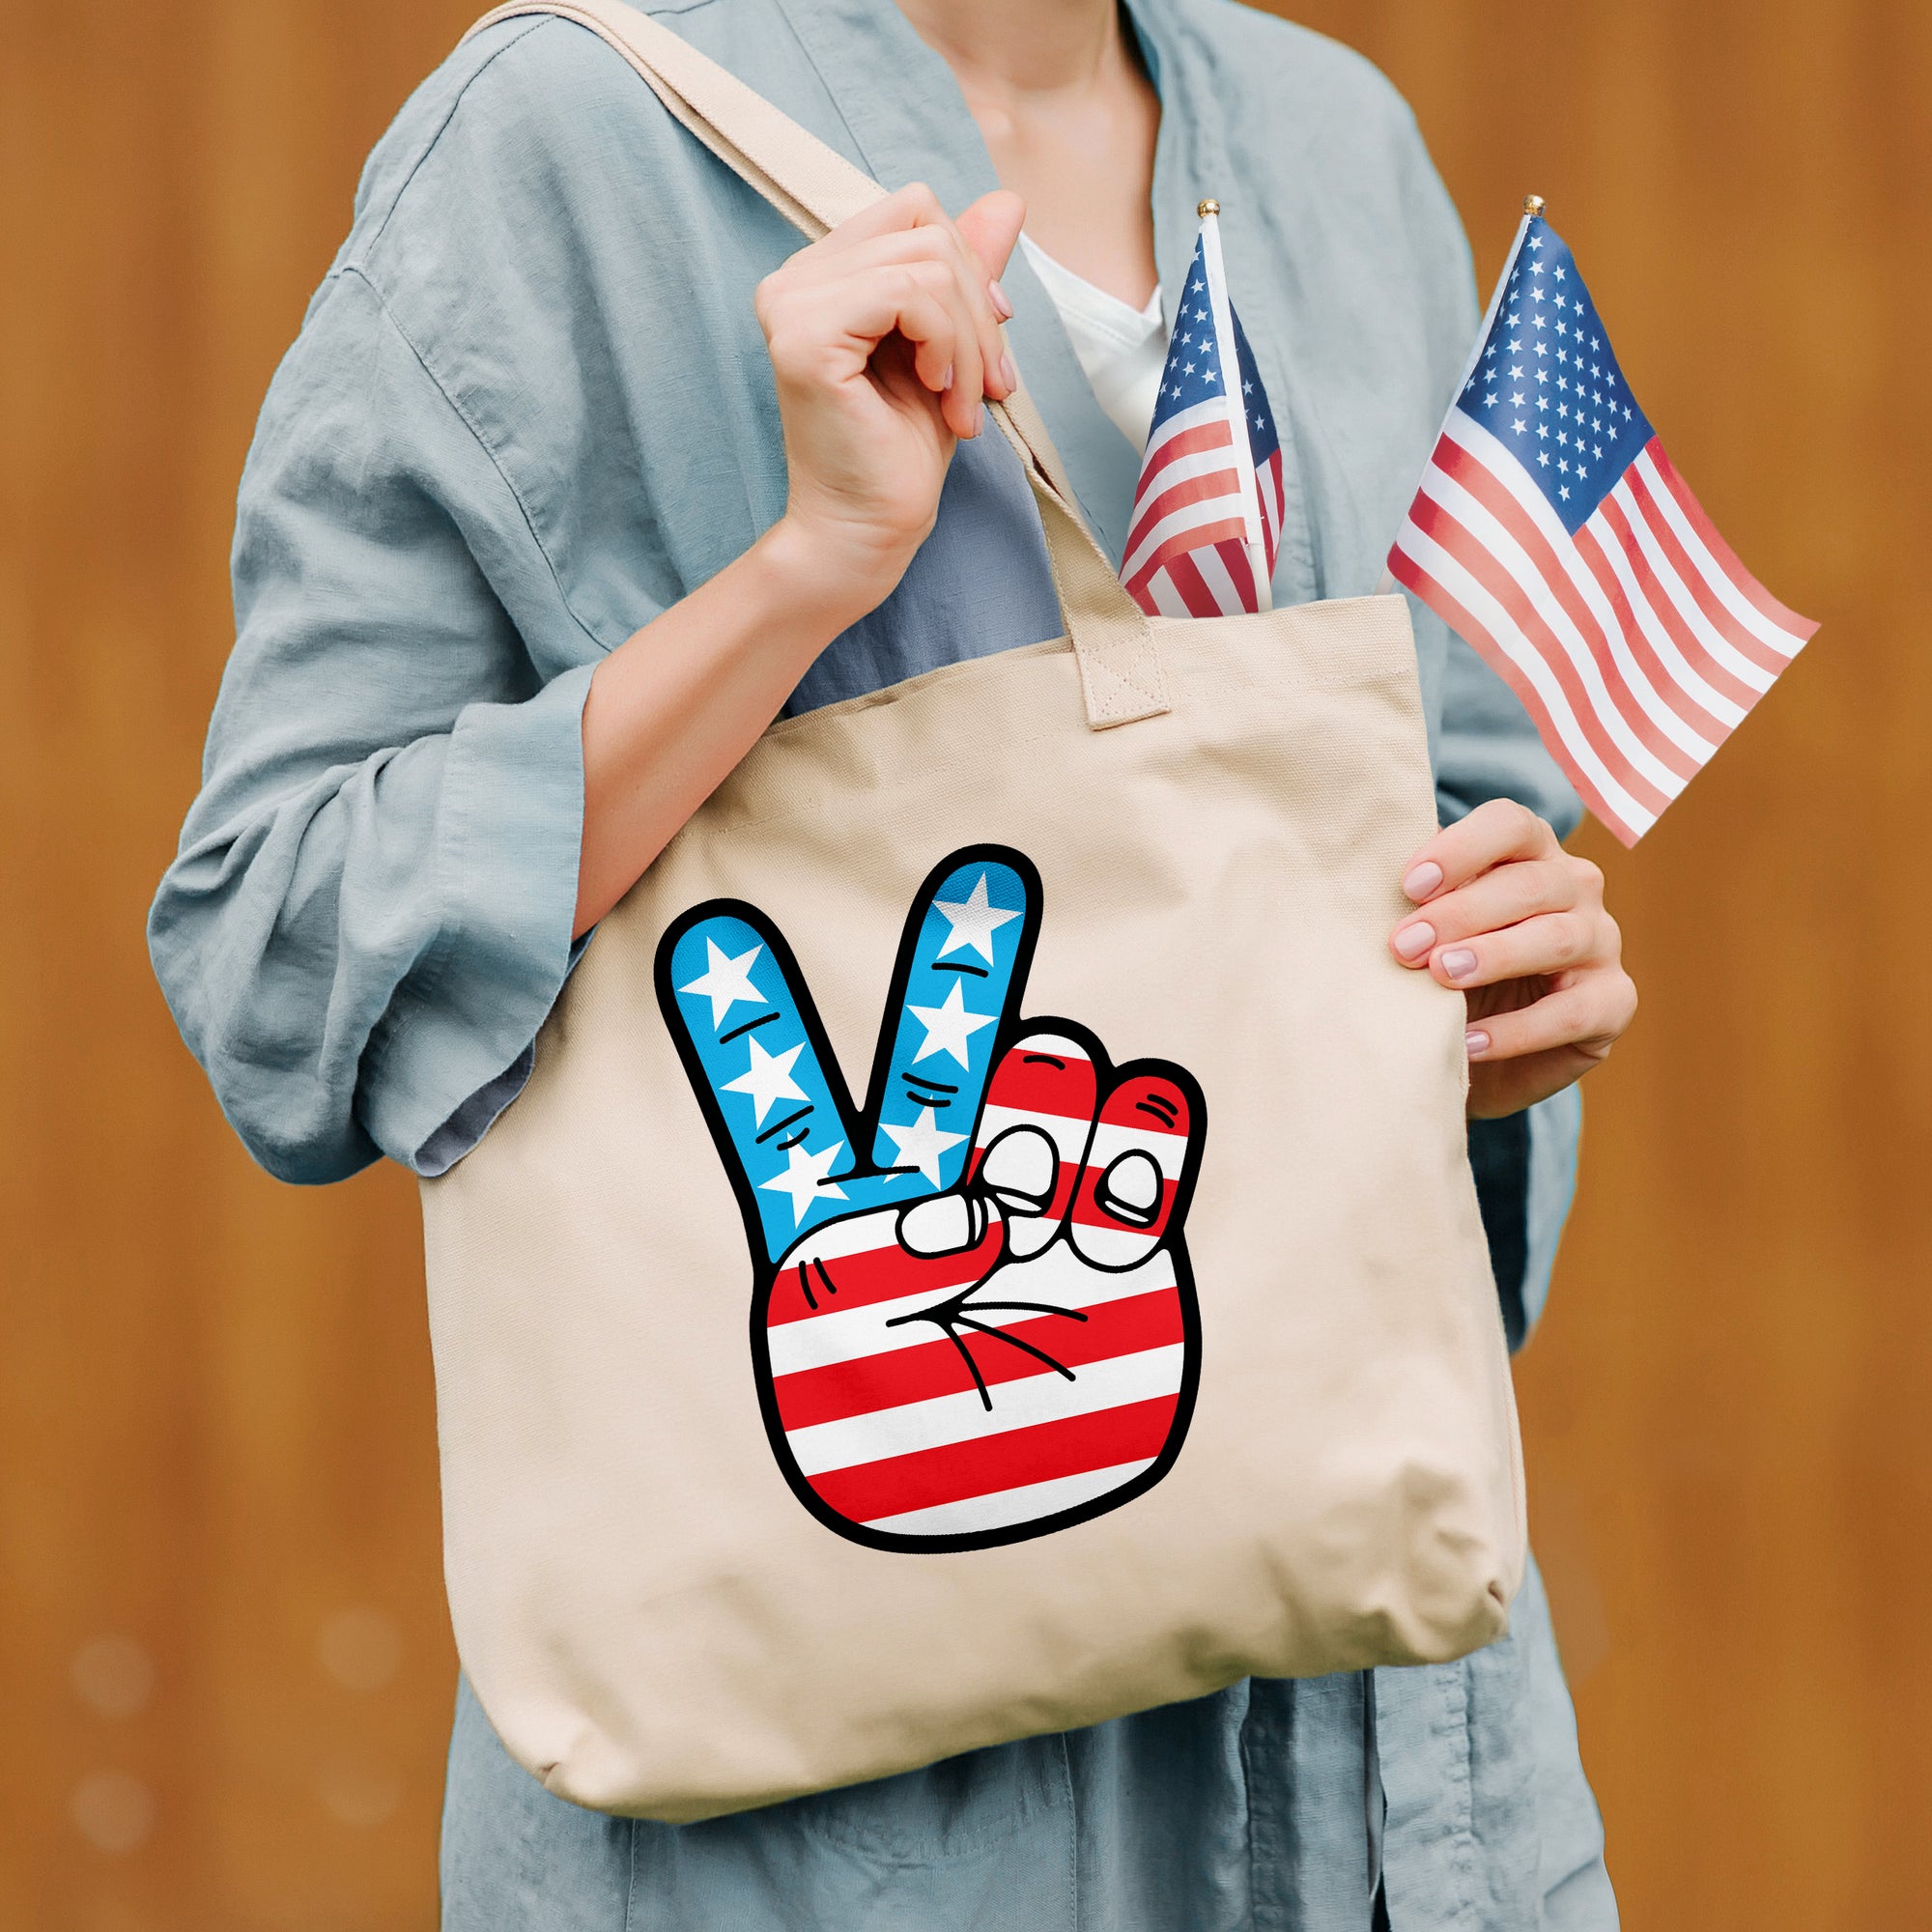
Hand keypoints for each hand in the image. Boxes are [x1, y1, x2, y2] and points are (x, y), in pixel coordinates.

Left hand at [657, 848, 1203, 1552]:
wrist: (1016, 1539)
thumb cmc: (896, 1466)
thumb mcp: (831, 1379)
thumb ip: (866, 1276)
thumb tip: (962, 1209)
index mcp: (836, 1224)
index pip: (787, 1108)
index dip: (750, 1028)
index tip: (712, 932)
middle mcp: (934, 1195)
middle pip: (938, 1062)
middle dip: (954, 975)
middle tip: (981, 880)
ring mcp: (1032, 1209)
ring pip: (1045, 1089)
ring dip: (1042, 1094)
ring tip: (1034, 1160)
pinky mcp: (1122, 1242)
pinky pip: (1140, 1155)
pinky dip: (1140, 1138)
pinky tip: (1128, 1163)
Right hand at [756, 183, 1027, 618]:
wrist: (869, 530)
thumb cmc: (901, 451)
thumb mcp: (950, 346)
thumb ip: (965, 273)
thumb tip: (1007, 200)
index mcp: (822, 275)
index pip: (915, 212)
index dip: (969, 266)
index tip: (988, 346)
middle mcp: (794, 279)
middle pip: (926, 230)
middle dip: (978, 310)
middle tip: (991, 387)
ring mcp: (792, 303)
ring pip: (926, 263)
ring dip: (970, 341)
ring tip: (965, 404)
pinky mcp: (805, 336)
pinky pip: (909, 294)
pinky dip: (948, 345)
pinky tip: (941, 393)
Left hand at [1390, 800, 1636, 1118]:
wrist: (1480, 1051)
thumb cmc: (1447, 971)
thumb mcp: (1430, 929)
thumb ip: (1416, 899)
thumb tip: (1364, 873)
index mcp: (1531, 852)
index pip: (1510, 824)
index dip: (1461, 849)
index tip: (1408, 886)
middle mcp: (1576, 886)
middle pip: (1530, 883)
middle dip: (1461, 912)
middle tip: (1404, 946)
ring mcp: (1602, 941)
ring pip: (1557, 937)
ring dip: (1493, 956)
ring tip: (1440, 976)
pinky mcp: (1614, 1001)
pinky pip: (1573, 1011)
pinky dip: (1518, 1029)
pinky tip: (1469, 1041)